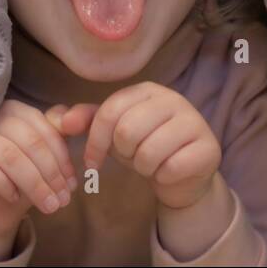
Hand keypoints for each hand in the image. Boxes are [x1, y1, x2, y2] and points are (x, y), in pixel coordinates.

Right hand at [0, 99, 79, 251]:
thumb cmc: (21, 179)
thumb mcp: (46, 156)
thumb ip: (63, 132)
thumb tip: (84, 118)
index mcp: (12, 110)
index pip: (43, 127)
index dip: (62, 157)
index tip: (73, 183)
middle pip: (29, 141)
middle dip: (52, 174)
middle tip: (64, 199)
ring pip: (10, 156)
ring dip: (35, 185)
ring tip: (49, 205)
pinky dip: (6, 185)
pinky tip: (15, 197)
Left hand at [71, 82, 221, 209]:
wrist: (183, 174)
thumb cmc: (145, 146)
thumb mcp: (113, 132)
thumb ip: (86, 121)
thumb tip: (58, 120)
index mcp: (148, 90)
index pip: (109, 112)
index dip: (95, 142)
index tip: (92, 160)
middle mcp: (174, 100)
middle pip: (127, 132)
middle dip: (124, 154)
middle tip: (132, 157)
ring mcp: (194, 122)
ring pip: (148, 152)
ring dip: (143, 167)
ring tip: (151, 163)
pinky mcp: (208, 148)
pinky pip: (171, 168)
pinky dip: (163, 176)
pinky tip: (169, 171)